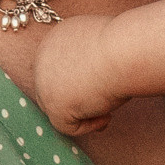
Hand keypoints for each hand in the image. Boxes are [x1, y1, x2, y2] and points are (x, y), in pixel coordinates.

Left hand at [32, 12, 120, 138]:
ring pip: (57, 109)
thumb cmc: (122, 42)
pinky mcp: (54, 108)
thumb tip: (94, 74)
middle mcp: (41, 61)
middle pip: (52, 89)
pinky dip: (88, 125)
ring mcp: (44, 86)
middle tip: (103, 106)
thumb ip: (88, 53)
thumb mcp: (98, 38)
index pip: (57, 69)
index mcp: (53, 41)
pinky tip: (107, 116)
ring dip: (82, 113)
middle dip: (76, 100)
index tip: (99, 88)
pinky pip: (67, 126)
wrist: (123, 51)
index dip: (77, 82)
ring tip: (108, 111)